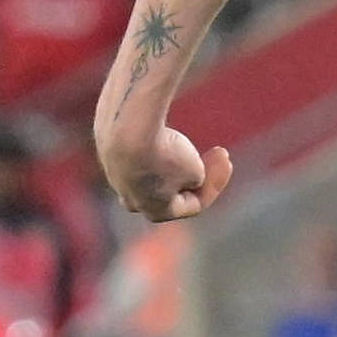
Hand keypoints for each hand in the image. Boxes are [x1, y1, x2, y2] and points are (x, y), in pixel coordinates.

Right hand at [99, 119, 234, 223]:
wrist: (127, 125)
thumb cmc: (165, 152)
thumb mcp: (193, 169)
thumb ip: (193, 178)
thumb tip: (183, 176)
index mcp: (156, 211)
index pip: (194, 204)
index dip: (215, 183)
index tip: (228, 158)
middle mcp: (132, 200)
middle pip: (170, 193)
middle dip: (193, 176)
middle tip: (217, 153)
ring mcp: (116, 178)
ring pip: (150, 174)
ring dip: (170, 161)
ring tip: (180, 141)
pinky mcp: (108, 153)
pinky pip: (135, 155)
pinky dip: (151, 146)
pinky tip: (159, 131)